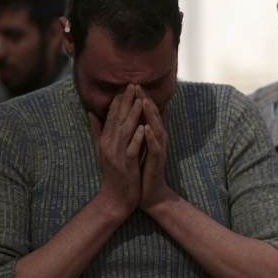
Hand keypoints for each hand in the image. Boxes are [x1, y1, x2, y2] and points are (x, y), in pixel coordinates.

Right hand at [87, 84, 145, 219]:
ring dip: (132, 116)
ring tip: (139, 101)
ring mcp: (117, 155)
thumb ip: (97, 130)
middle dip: (125, 102)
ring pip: (125, 132)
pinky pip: (132, 149)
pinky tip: (144, 128)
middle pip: (117, 120)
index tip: (125, 85)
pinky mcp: (126, 165)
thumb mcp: (102, 150)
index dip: (118, 100)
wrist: (115, 198)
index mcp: (105, 140)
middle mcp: (109, 145)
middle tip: (132, 85)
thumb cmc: (112, 173)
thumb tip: (90, 112)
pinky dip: (138, 138)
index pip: (111, 116)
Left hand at [136, 88, 171, 211]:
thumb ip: (128, 131)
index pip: (144, 112)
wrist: (148, 193)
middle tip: (137, 85)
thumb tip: (119, 116)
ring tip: (144, 100)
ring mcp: (158, 149)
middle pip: (152, 115)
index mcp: (149, 134)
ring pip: (156, 127)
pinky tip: (147, 128)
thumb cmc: (139, 169)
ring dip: (150, 114)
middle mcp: (157, 138)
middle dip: (145, 99)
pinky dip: (151, 137)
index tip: (129, 84)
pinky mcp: (157, 161)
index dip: (138, 98)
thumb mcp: (132, 147)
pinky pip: (155, 147)